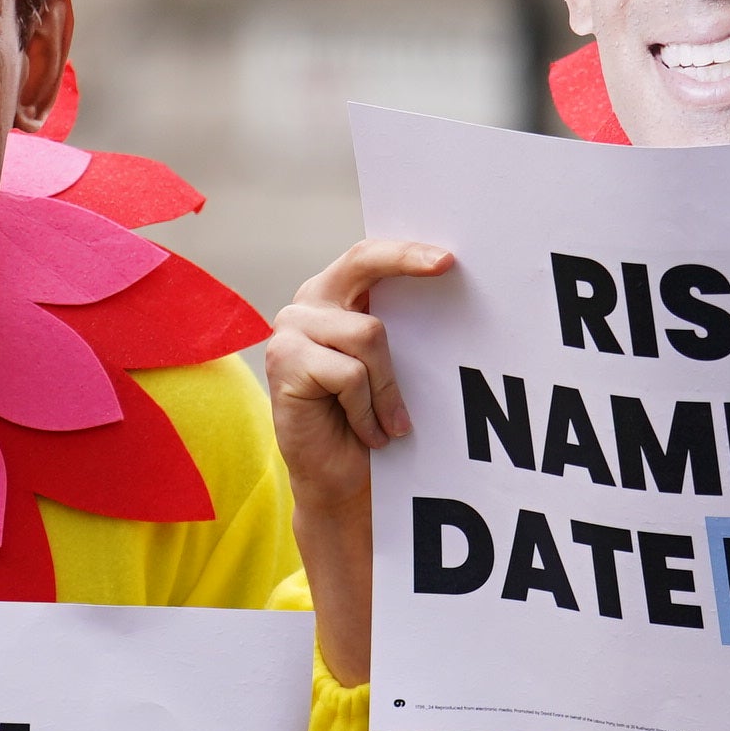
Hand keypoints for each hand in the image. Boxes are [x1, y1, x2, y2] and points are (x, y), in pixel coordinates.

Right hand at [267, 242, 451, 516]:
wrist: (338, 479)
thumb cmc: (369, 419)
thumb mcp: (387, 365)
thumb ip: (396, 326)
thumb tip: (446, 290)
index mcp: (331, 298)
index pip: (366, 257)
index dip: (404, 252)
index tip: (446, 258)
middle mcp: (306, 305)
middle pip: (361, 266)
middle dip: (405, 261)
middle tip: (446, 265)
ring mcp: (290, 331)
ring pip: (367, 334)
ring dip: (388, 387)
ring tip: (391, 423)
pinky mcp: (283, 362)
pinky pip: (349, 374)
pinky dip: (367, 410)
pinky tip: (367, 433)